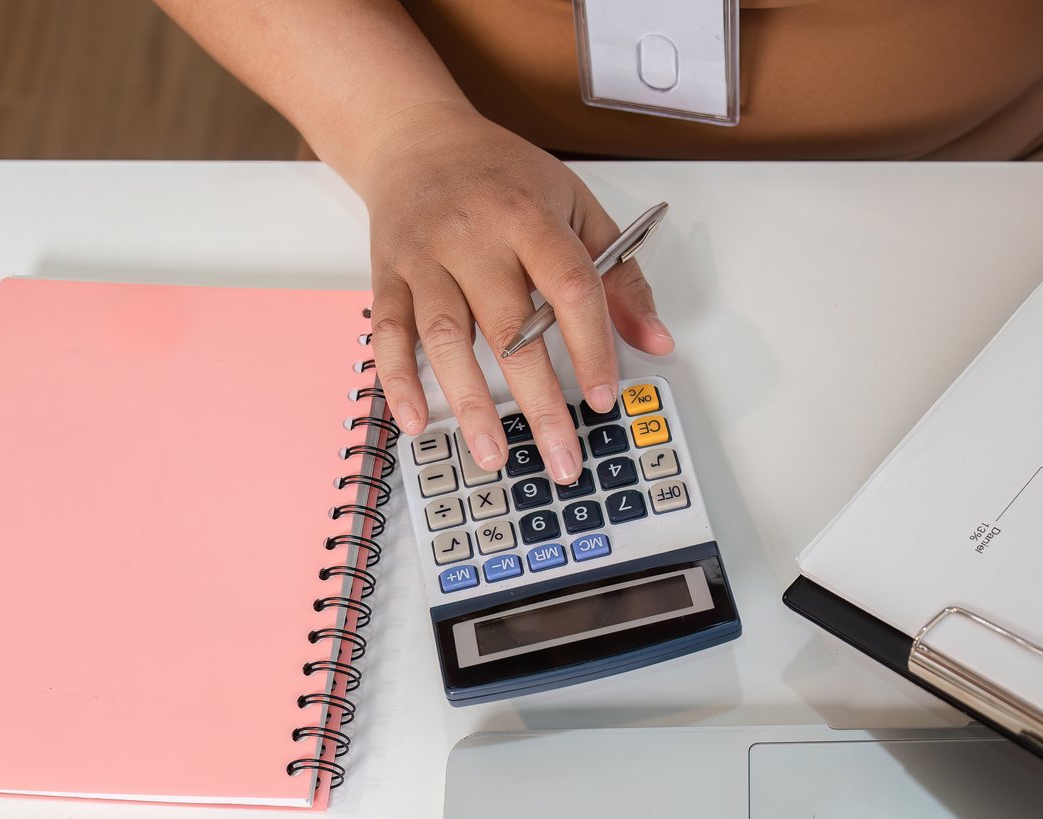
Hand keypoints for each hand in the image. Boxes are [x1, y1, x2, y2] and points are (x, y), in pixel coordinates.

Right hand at [358, 100, 670, 483]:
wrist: (417, 138)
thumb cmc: (502, 176)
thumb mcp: (575, 206)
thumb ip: (619, 274)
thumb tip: (656, 340)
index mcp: (529, 217)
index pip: (569, 286)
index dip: (591, 345)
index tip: (604, 396)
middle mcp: (473, 237)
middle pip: (509, 326)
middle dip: (538, 400)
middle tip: (561, 456)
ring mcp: (425, 257)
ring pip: (444, 336)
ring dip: (469, 401)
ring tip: (493, 454)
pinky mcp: (386, 275)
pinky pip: (388, 333)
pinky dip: (397, 380)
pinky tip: (415, 421)